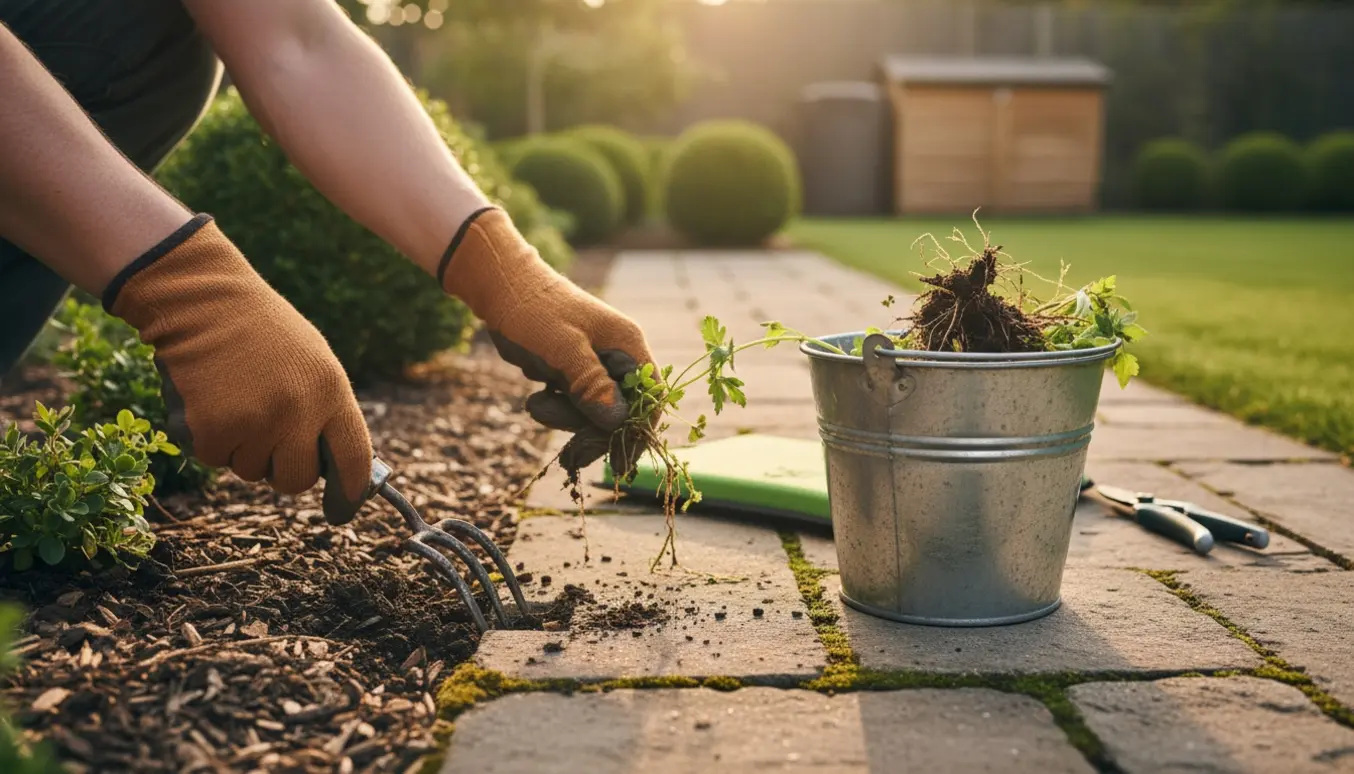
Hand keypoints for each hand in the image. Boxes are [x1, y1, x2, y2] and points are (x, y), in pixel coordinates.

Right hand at [104, 215, 372, 521]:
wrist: (202, 301)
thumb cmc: (262, 332)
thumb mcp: (314, 363)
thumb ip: (327, 412)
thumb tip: (336, 470)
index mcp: (332, 391)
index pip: (355, 459)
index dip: (351, 491)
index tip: (344, 508)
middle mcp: (299, 412)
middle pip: (297, 479)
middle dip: (282, 469)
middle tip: (268, 436)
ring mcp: (256, 422)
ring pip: (251, 471)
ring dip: (242, 447)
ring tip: (236, 398)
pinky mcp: (213, 430)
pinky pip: (216, 460)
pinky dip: (210, 439)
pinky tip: (210, 400)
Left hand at [439, 208, 654, 475]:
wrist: (498, 286)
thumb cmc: (532, 312)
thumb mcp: (562, 350)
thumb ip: (591, 386)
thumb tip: (619, 423)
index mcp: (627, 345)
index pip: (651, 398)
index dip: (638, 433)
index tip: (619, 464)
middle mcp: (618, 354)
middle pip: (622, 411)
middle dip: (591, 432)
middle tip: (566, 456)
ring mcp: (597, 362)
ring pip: (595, 410)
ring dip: (566, 418)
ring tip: (535, 405)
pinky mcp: (576, 368)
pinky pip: (576, 401)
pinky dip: (558, 408)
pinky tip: (537, 395)